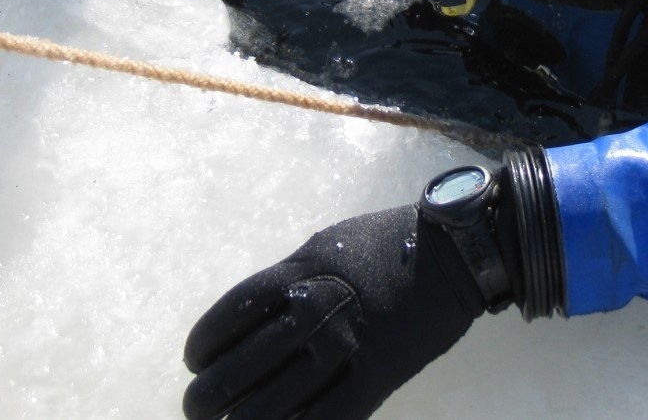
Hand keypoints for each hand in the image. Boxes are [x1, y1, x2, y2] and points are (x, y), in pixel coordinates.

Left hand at [182, 206, 485, 419]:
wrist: (452, 255)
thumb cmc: (383, 244)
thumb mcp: (323, 246)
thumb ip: (285, 282)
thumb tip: (249, 320)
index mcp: (297, 275)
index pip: (229, 318)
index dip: (202, 346)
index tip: (194, 361)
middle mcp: (314, 313)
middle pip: (240, 369)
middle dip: (208, 396)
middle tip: (198, 407)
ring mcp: (345, 350)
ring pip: (273, 406)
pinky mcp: (376, 379)